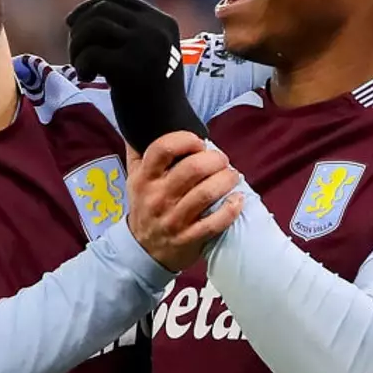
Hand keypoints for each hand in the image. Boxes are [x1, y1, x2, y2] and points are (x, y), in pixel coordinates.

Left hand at [66, 0, 207, 153]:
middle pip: (101, 10)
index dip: (89, 7)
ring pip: (93, 28)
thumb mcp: (143, 53)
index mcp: (163, 23)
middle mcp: (157, 30)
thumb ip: (123, 25)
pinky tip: (87, 79)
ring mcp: (145, 48)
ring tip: (82, 67)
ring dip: (77, 47)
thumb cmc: (151, 94)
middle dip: (79, 29)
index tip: (73, 26)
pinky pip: (91, 54)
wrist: (167, 131)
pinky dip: (81, 65)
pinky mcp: (130, 69)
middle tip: (76, 53)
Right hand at [126, 131, 244, 270]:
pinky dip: (231, 209)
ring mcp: (174, 219)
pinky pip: (215, 223)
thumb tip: (141, 122)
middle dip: (216, 159)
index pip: (163, 148)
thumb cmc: (144, 206)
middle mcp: (158, 197)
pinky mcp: (189, 238)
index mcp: (145, 178)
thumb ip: (138, 149)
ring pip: (207, 193)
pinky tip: (238, 200)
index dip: (186, 139)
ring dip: (227, 180)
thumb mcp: (134, 177)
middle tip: (222, 161)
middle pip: (193, 168)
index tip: (199, 143)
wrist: (142, 250)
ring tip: (232, 176)